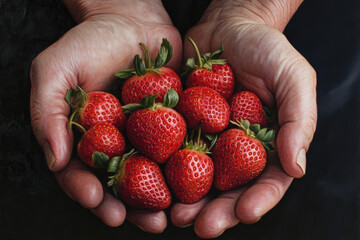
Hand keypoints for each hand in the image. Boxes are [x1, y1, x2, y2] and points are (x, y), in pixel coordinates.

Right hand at [30, 0, 181, 231]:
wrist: (132, 20)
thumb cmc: (89, 42)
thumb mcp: (55, 71)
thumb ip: (48, 114)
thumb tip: (55, 160)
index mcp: (86, 138)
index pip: (81, 172)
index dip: (87, 189)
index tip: (97, 200)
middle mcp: (117, 143)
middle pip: (122, 183)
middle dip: (131, 206)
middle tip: (146, 222)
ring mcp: (147, 136)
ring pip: (154, 175)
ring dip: (162, 198)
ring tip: (171, 216)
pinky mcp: (175, 124)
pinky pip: (181, 148)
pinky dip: (189, 167)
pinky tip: (198, 183)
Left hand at [171, 0, 316, 237]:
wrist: (229, 23)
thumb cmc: (267, 47)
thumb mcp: (294, 77)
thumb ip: (300, 121)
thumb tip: (297, 168)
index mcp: (265, 143)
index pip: (266, 181)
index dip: (257, 201)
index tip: (244, 214)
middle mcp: (234, 147)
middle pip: (228, 188)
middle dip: (216, 210)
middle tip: (200, 225)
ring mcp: (205, 138)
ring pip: (196, 177)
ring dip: (186, 199)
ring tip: (174, 214)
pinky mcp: (180, 124)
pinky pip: (169, 149)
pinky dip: (160, 167)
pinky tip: (149, 180)